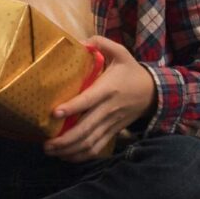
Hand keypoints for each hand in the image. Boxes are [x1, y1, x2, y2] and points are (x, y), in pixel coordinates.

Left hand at [45, 36, 156, 161]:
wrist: (154, 92)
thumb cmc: (131, 71)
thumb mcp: (120, 52)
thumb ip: (100, 43)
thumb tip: (80, 42)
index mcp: (107, 89)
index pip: (88, 101)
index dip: (72, 108)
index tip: (53, 113)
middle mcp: (108, 109)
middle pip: (86, 129)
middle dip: (65, 139)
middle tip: (45, 143)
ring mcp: (111, 123)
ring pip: (90, 142)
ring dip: (70, 150)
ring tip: (51, 151)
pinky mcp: (113, 132)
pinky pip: (97, 147)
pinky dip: (82, 155)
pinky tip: (66, 156)